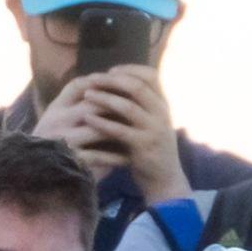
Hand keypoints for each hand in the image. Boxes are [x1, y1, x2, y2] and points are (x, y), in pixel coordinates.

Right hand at [33, 75, 129, 181]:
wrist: (39, 175)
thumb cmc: (56, 144)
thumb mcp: (60, 119)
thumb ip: (78, 104)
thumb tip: (112, 85)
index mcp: (55, 108)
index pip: (77, 85)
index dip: (100, 82)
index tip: (121, 85)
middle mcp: (57, 121)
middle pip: (91, 104)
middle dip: (116, 104)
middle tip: (138, 107)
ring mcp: (63, 141)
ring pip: (96, 128)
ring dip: (120, 129)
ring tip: (137, 131)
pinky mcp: (71, 160)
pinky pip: (98, 156)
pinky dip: (115, 157)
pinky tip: (128, 157)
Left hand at [77, 66, 190, 202]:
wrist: (165, 181)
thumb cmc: (152, 150)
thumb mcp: (152, 124)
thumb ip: (142, 106)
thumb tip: (118, 84)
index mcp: (163, 105)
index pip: (151, 76)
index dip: (130, 70)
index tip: (111, 71)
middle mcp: (162, 114)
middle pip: (137, 87)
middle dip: (111, 81)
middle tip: (91, 79)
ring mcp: (154, 130)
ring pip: (128, 106)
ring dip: (104, 98)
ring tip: (86, 95)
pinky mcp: (143, 147)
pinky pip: (119, 130)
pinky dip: (102, 122)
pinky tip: (87, 118)